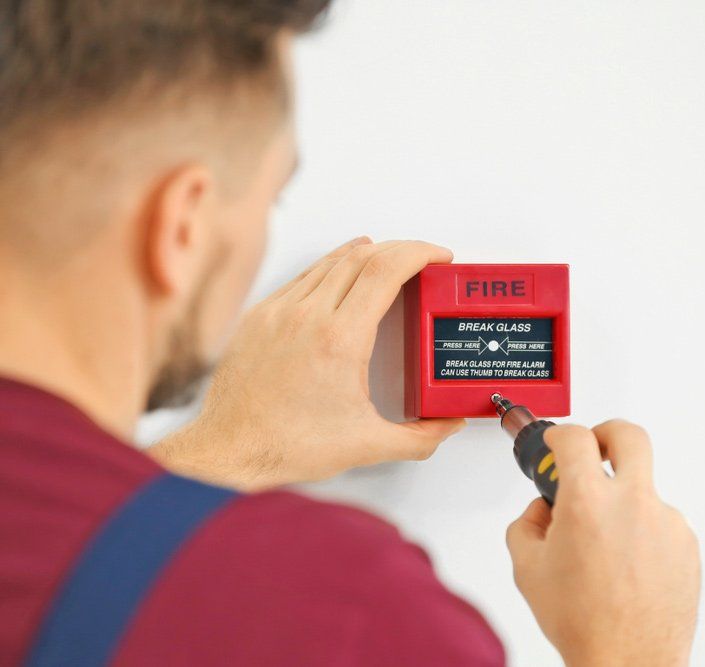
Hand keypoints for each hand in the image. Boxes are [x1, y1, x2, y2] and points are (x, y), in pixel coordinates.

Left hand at [150, 237, 466, 489]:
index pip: (385, 270)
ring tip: (389, 259)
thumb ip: (419, 438)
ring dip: (366, 254)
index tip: (439, 256)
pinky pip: (302, 278)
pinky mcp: (259, 317)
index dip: (419, 253)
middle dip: (400, 250)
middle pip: (362, 256)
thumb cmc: (287, 446)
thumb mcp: (367, 446)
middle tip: (423, 260)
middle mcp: (307, 316)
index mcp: (339, 339)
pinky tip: (342, 274)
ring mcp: (279, 312)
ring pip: (330, 262)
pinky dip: (331, 268)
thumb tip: (450, 425)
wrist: (228, 453)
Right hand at [505, 420, 700, 666]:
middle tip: (597, 449)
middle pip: (630, 436)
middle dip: (608, 435)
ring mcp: (666, 521)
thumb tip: (543, 511)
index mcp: (588, 502)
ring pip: (644, 491)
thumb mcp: (528, 569)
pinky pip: (661, 524)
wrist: (629, 661)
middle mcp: (632, 503)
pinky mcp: (687, 543)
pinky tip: (627, 568)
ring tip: (606, 550)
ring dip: (624, 505)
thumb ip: (528, 524)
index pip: (576, 438)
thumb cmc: (584, 622)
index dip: (561, 435)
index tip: (559, 442)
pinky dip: (643, 535)